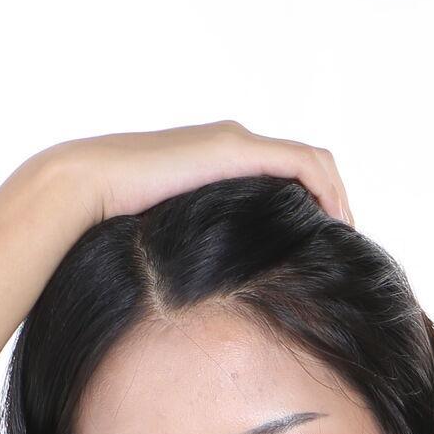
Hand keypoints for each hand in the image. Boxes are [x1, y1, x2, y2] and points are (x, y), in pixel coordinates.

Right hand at [47, 120, 352, 229]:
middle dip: (333, 202)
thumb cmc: (113, 219)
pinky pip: (303, 164)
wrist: (87, 186)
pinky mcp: (236, 150)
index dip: (313, 203)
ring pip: (313, 160)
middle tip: (343, 245)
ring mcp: (236, 142)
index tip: (322, 245)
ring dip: (337, 197)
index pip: (284, 172)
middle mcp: (233, 142)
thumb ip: (193, 247)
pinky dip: (327, 190)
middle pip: (307, 164)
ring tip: (345, 238)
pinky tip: (334, 225)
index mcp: (218, 159)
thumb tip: (199, 291)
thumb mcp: (168, 235)